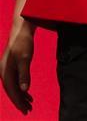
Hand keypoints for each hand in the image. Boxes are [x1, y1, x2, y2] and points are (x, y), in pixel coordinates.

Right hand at [0, 0, 35, 114]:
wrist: (21, 29)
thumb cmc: (23, 42)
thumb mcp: (25, 58)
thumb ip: (24, 74)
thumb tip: (24, 90)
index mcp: (5, 71)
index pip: (11, 91)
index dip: (18, 101)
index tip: (26, 110)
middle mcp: (3, 71)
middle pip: (11, 91)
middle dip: (19, 101)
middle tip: (28, 110)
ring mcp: (7, 68)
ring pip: (13, 86)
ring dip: (21, 95)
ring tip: (30, 103)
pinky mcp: (11, 66)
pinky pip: (15, 80)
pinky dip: (21, 87)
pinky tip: (27, 91)